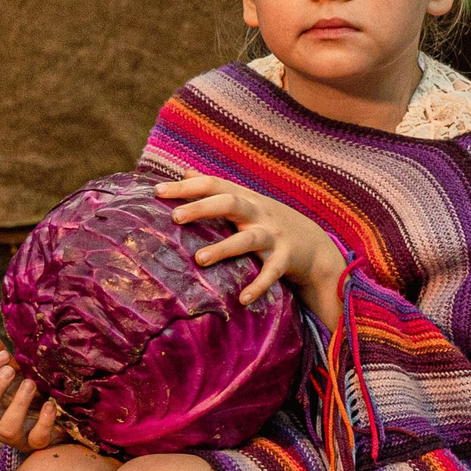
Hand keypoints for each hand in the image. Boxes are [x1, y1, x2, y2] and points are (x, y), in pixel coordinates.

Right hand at [0, 322, 63, 451]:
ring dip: (18, 405)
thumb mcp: (11, 369)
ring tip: (30, 383)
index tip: (3, 355)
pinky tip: (50, 405)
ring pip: (6, 429)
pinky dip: (43, 422)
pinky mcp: (36, 444)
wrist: (52, 414)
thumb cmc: (24, 389)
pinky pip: (36, 439)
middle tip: (11, 369)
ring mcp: (13, 436)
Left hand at [157, 175, 348, 319]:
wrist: (314, 244)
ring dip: (224, 248)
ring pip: (247, 239)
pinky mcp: (285, 259)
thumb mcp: (245, 200)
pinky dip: (258, 285)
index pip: (213, 185)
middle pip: (230, 203)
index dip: (186, 187)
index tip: (157, 191)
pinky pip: (271, 272)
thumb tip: (184, 171)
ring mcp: (273, 235)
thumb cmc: (268, 221)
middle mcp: (258, 213)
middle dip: (202, 208)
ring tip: (199, 259)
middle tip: (175, 217)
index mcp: (244, 198)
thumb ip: (216, 187)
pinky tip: (242, 299)